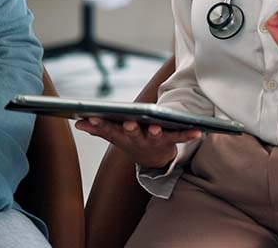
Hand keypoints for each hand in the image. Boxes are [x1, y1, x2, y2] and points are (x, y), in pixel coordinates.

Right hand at [74, 118, 200, 168]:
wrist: (153, 159)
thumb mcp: (113, 135)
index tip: (91, 117)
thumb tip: (78, 121)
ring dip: (155, 132)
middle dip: (130, 128)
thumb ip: (98, 128)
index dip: (100, 124)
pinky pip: (179, 136)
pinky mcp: (170, 140)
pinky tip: (199, 131)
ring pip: (154, 135)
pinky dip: (189, 134)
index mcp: (122, 135)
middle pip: (132, 133)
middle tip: (128, 123)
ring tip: (155, 127)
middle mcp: (137, 138)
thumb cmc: (131, 139)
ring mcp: (153, 140)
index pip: (108, 129)